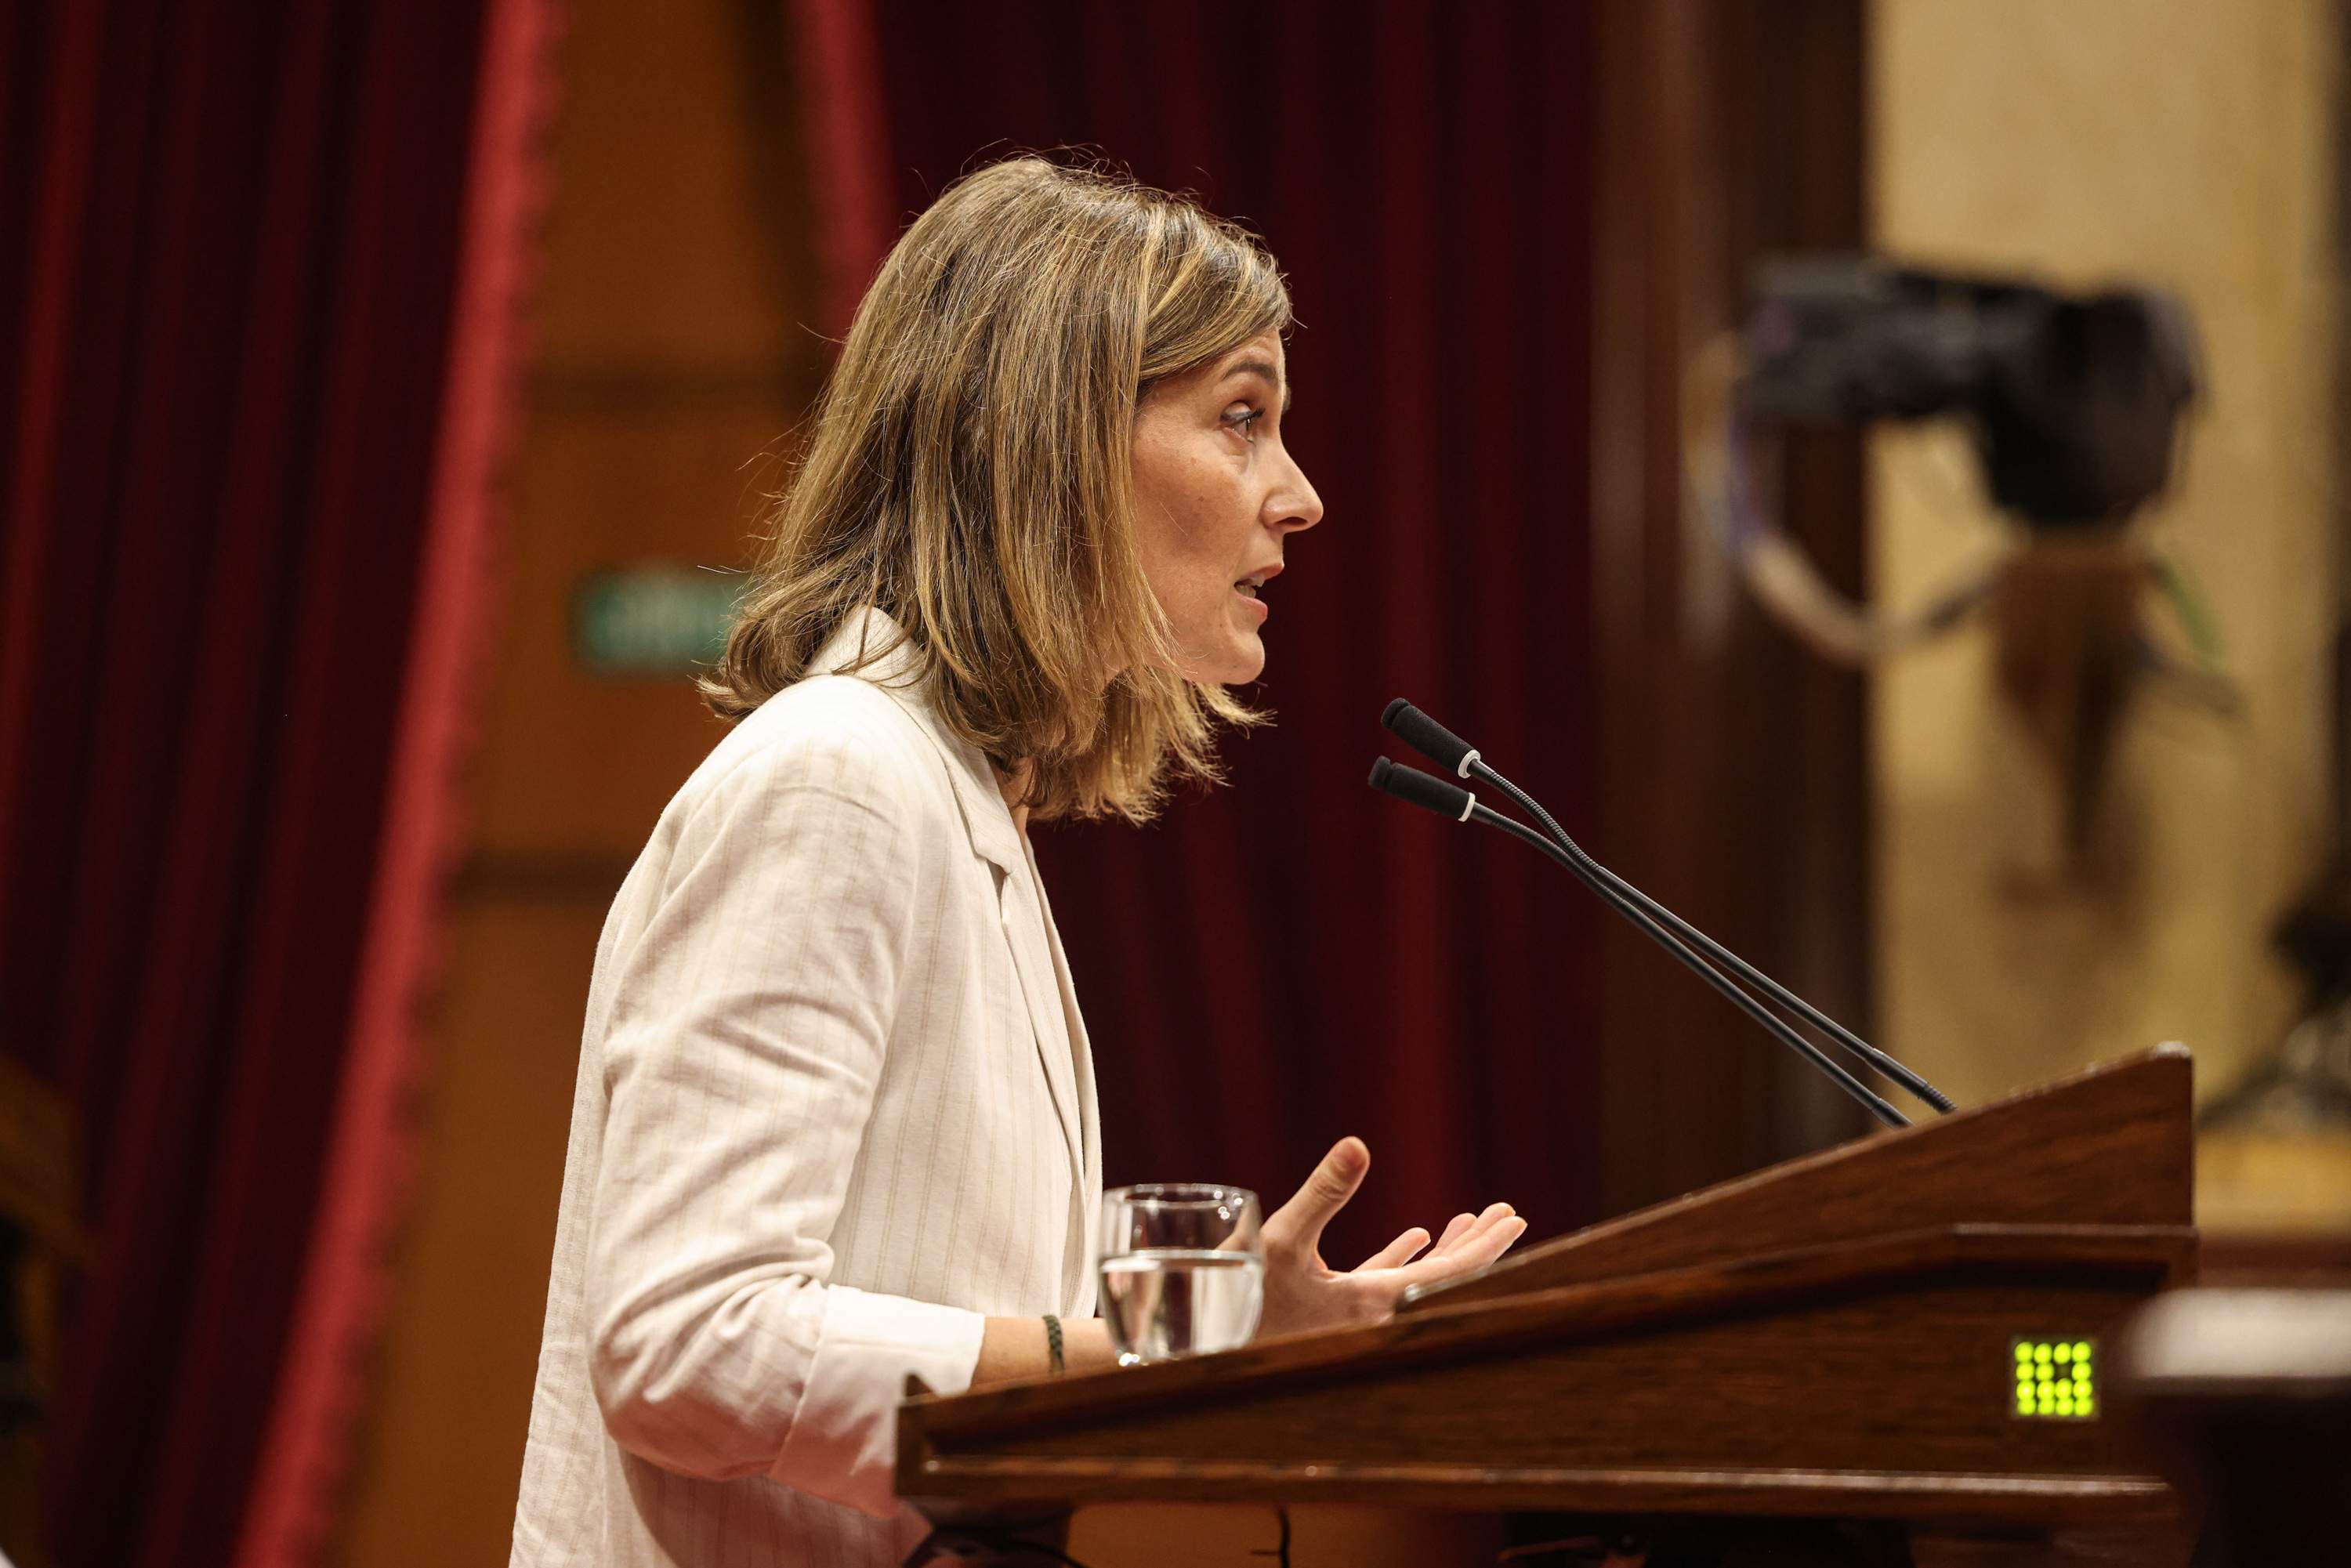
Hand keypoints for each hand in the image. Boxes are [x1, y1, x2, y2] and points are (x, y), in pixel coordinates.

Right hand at [1254, 1136, 1527, 1340]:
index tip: (1516, 1220)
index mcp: (1372, 1304)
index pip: (1450, 1274)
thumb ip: (1323, 1193)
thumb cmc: (1242, 1302)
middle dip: (1477, 1244)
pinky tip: (1415, 1237)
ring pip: (1415, 1281)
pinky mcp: (1332, 1312)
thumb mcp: (1280, 1242)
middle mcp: (1372, 1317)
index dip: (1487, 1246)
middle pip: (1443, 1279)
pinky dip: (1403, 1259)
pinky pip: (1382, 1285)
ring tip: (1468, 1219)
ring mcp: (1353, 1317)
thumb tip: (1358, 1145)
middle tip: (1509, 1214)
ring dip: (1443, 1249)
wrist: (1206, 1349)